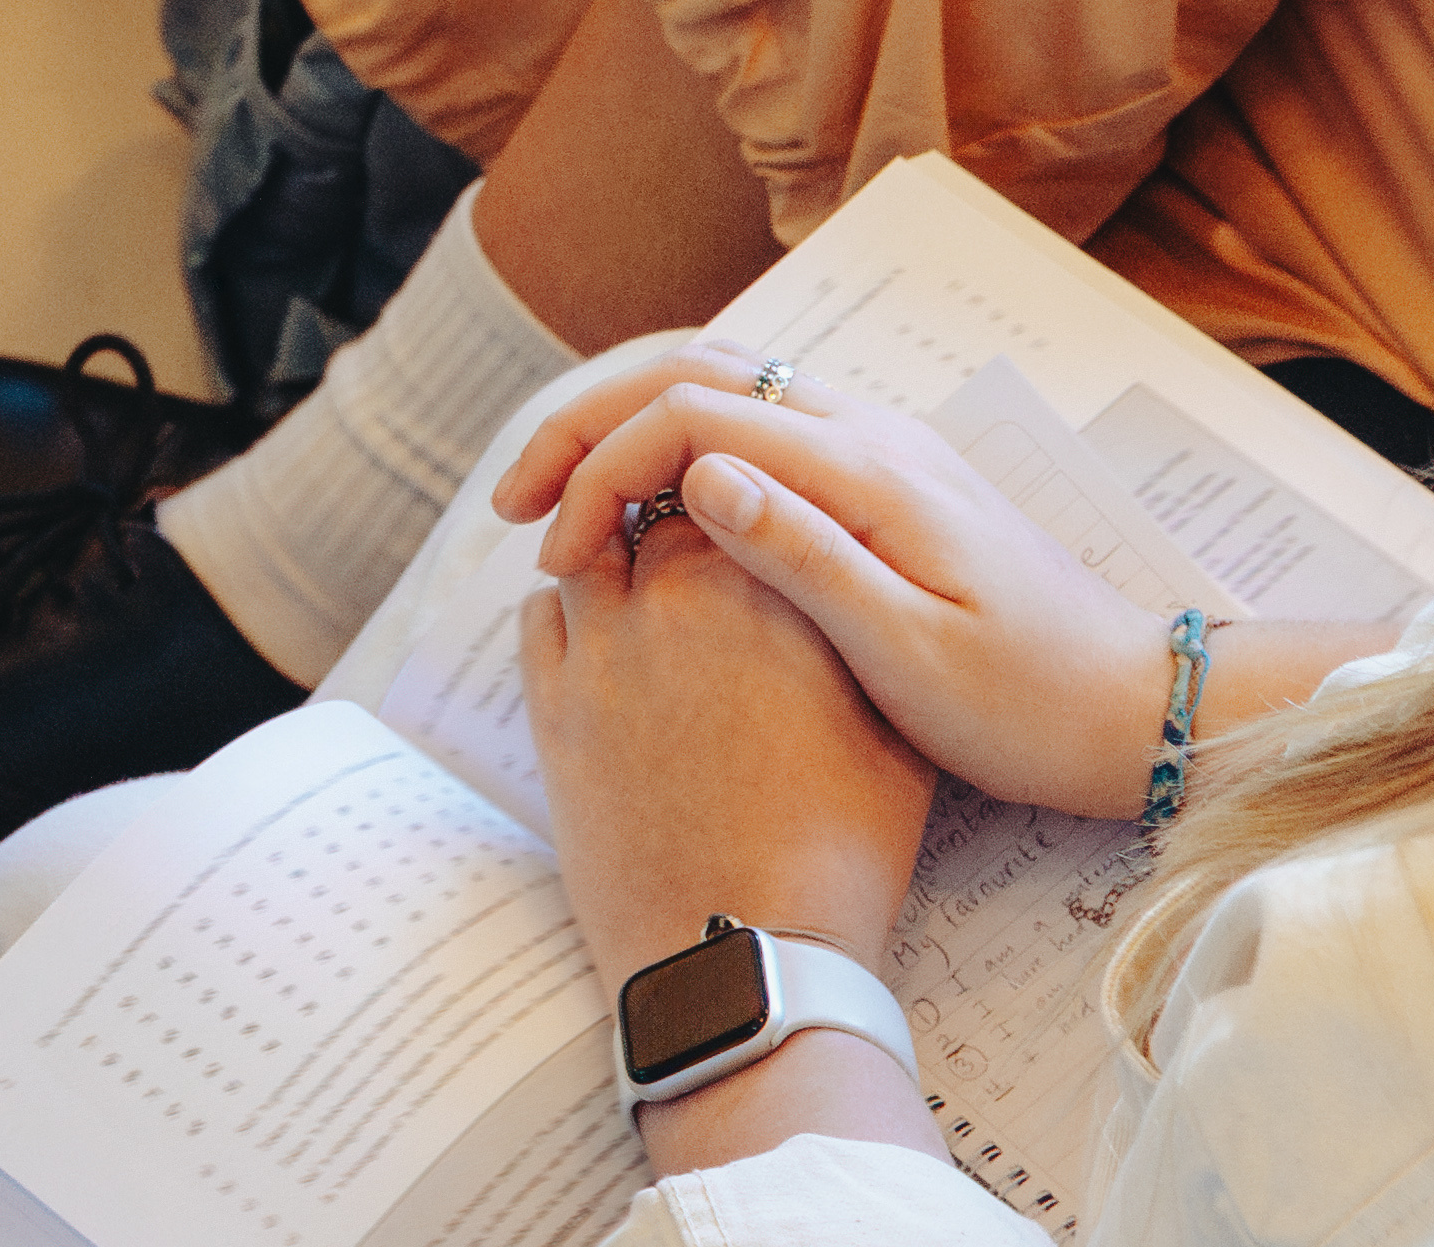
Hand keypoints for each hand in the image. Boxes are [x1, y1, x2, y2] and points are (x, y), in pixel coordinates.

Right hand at [497, 342, 1260, 822]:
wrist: (1143, 711)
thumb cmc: (1030, 708)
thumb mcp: (912, 653)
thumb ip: (802, 556)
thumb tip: (697, 476)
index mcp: (867, 470)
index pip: (690, 417)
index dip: (598, 470)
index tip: (553, 555)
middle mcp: (870, 433)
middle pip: (690, 370)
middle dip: (584, 423)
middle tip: (514, 503)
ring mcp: (880, 447)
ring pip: (720, 383)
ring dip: (626, 424)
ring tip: (562, 496)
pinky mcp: (885, 478)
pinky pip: (756, 422)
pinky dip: (676, 442)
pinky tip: (650, 507)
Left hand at [518, 497, 944, 1009]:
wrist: (746, 948)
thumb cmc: (840, 852)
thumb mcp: (892, 731)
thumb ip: (858, 631)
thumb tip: (839, 578)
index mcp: (765, 592)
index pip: (731, 486)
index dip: (738, 494)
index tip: (746, 508)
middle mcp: (674, 600)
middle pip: (651, 506)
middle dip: (670, 514)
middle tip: (690, 535)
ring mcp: (601, 649)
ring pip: (588, 550)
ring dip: (611, 554)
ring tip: (642, 582)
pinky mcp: (550, 703)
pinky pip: (541, 615)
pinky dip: (567, 609)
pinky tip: (601, 637)